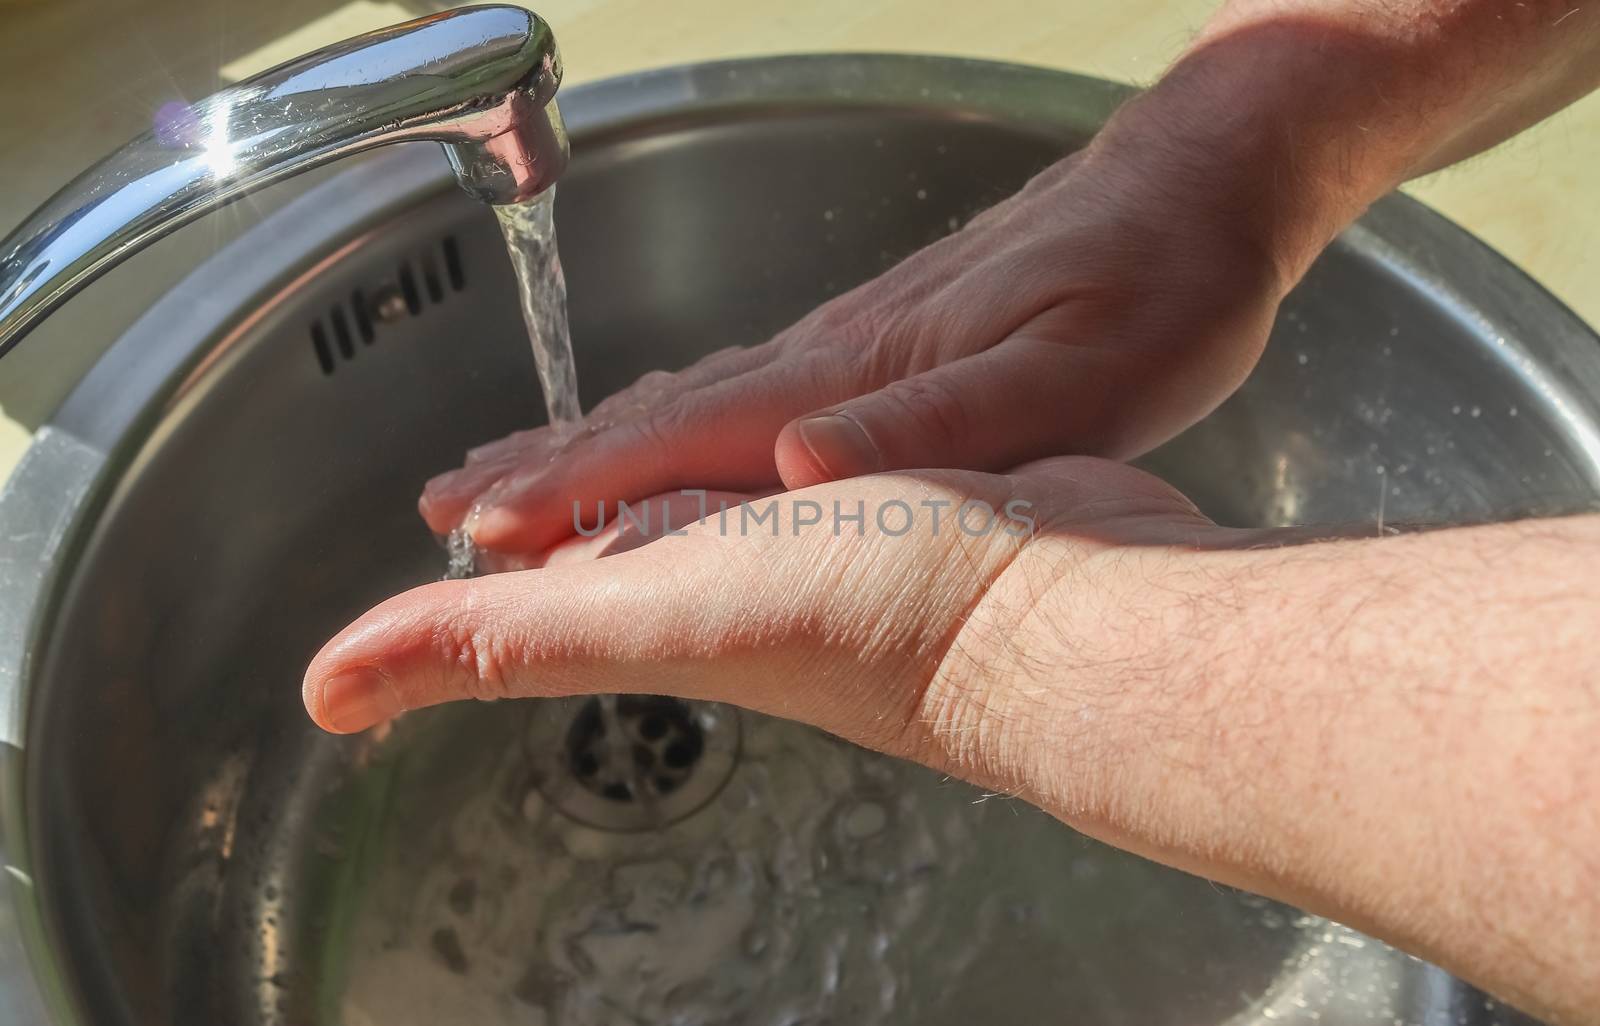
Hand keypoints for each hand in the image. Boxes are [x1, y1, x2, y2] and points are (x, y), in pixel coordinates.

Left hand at [313, 458, 1235, 805]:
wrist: (1068, 602)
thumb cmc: (879, 616)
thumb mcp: (649, 612)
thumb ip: (488, 639)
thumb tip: (326, 689)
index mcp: (657, 597)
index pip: (532, 576)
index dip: (475, 550)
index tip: (432, 526)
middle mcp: (727, 582)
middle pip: (607, 541)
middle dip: (546, 512)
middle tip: (493, 500)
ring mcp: (818, 551)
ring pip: (700, 500)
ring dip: (642, 483)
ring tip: (607, 474)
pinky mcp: (901, 509)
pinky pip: (796, 471)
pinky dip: (752, 455)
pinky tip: (773, 455)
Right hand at [419, 129, 1289, 562]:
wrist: (1187, 191)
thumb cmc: (1149, 288)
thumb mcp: (1072, 372)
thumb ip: (937, 419)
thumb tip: (801, 465)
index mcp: (858, 370)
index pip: (688, 436)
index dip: (581, 486)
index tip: (487, 528)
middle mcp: (830, 352)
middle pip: (660, 414)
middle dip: (549, 464)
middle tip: (449, 506)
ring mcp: (845, 343)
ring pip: (686, 398)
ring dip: (589, 441)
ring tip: (511, 476)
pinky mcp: (873, 344)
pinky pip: (734, 388)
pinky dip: (663, 420)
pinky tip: (644, 435)